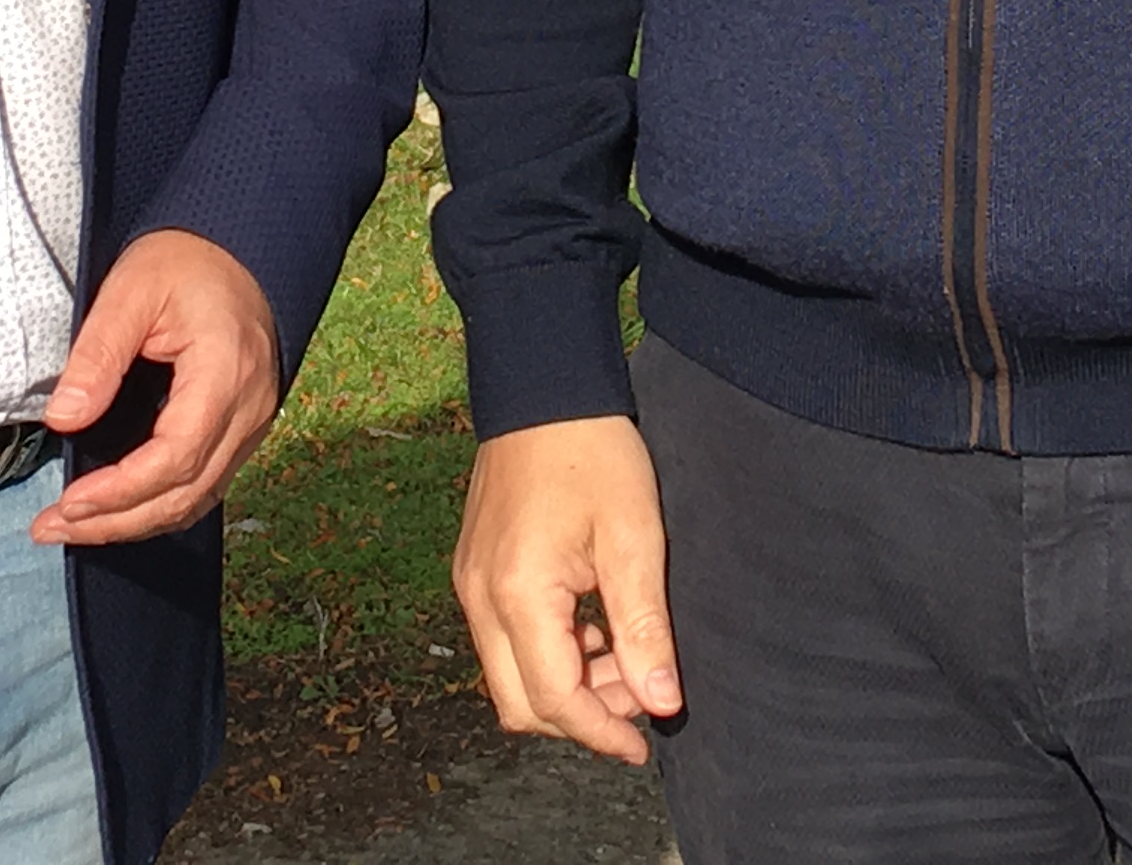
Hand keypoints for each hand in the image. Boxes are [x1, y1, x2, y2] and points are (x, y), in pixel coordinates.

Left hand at [30, 230, 282, 545]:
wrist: (237, 247)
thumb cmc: (185, 261)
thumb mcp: (130, 290)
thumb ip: (97, 355)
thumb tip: (63, 420)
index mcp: (225, 372)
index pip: (176, 456)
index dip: (120, 490)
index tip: (68, 503)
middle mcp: (249, 408)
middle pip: (186, 492)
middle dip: (116, 521)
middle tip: (52, 528)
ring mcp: (252, 423)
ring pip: (197, 499)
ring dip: (134, 522)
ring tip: (72, 526)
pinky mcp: (242, 428)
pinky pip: (204, 484)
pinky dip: (158, 504)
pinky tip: (116, 509)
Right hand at [453, 415, 679, 765]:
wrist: (544, 386)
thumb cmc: (592, 450)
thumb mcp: (634, 538)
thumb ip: (643, 627)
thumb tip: (660, 701)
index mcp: (517, 594)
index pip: (553, 699)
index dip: (600, 733)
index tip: (643, 746)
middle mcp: (479, 597)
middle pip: (521, 701)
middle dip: (580, 716)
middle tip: (639, 698)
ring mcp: (471, 583)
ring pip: (509, 673)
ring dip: (566, 685)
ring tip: (624, 657)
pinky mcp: (475, 569)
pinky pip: (503, 638)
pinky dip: (547, 652)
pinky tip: (593, 627)